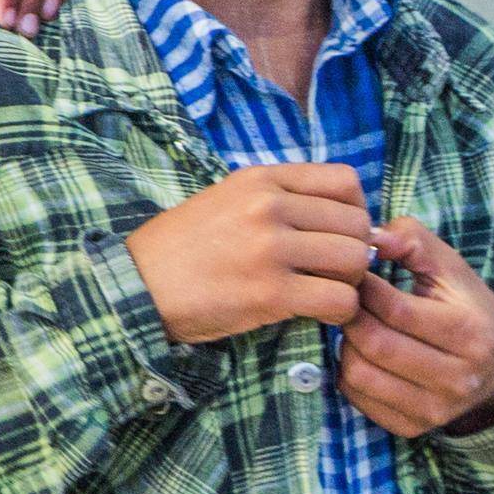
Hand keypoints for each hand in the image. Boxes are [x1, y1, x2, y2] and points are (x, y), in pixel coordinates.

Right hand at [124, 163, 372, 343]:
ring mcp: (270, 249)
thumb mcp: (227, 200)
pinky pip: (341, 300)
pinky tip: (317, 313)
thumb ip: (280, 201)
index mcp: (259, 179)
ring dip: (349, 283)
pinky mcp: (270, 293)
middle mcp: (268, 206)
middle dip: (353, 252)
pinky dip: (340, 313)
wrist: (137, 285)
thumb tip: (347, 221)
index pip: (345, 182)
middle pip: (356, 224)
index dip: (354, 211)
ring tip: (322, 291)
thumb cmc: (183, 247)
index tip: (336, 233)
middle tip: (330, 272)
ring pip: (354, 261)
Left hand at [338, 217, 493, 438]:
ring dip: (345, 343)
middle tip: (346, 300)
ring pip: (359, 372)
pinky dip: (348, 371)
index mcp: (470, 333)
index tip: (356, 275)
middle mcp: (457, 378)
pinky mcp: (412, 427)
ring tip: (357, 327)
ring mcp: (435, 409)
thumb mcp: (450, 267)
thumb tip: (371, 238)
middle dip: (350, 315)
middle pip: (374, 343)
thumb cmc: (465, 308)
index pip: (395, 309)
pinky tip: (362, 353)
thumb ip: (412, 240)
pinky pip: (356, 396)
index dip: (364, 286)